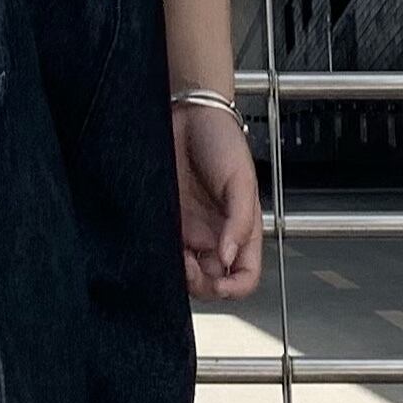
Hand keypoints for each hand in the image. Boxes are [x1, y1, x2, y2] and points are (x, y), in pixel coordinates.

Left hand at [175, 101, 262, 299]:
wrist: (188, 113)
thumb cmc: (220, 139)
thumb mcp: (240, 179)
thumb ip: (239, 221)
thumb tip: (229, 258)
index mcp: (241, 230)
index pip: (244, 276)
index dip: (234, 289)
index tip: (220, 286)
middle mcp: (215, 235)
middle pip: (212, 281)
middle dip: (202, 285)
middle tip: (189, 269)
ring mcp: (189, 231)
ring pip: (186, 272)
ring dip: (179, 276)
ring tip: (174, 260)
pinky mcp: (165, 222)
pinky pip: (163, 251)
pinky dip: (160, 258)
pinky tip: (158, 250)